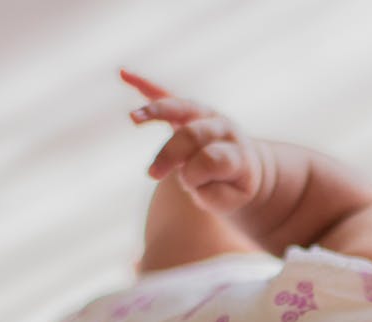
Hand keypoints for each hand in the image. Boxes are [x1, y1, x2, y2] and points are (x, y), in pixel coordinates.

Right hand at [121, 68, 262, 214]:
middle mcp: (224, 128)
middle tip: (152, 175)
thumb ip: (212, 193)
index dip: (197, 176)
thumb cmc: (233, 187)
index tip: (192, 190)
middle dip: (169, 154)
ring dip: (156, 111)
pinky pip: (166, 93)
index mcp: (238, 151)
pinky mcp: (189, 110)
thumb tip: (187, 174)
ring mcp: (207, 115)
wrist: (248, 168)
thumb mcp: (230, 199)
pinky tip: (123, 73)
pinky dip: (145, 84)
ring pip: (181, 108)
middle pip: (193, 134)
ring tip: (134, 118)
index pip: (212, 160)